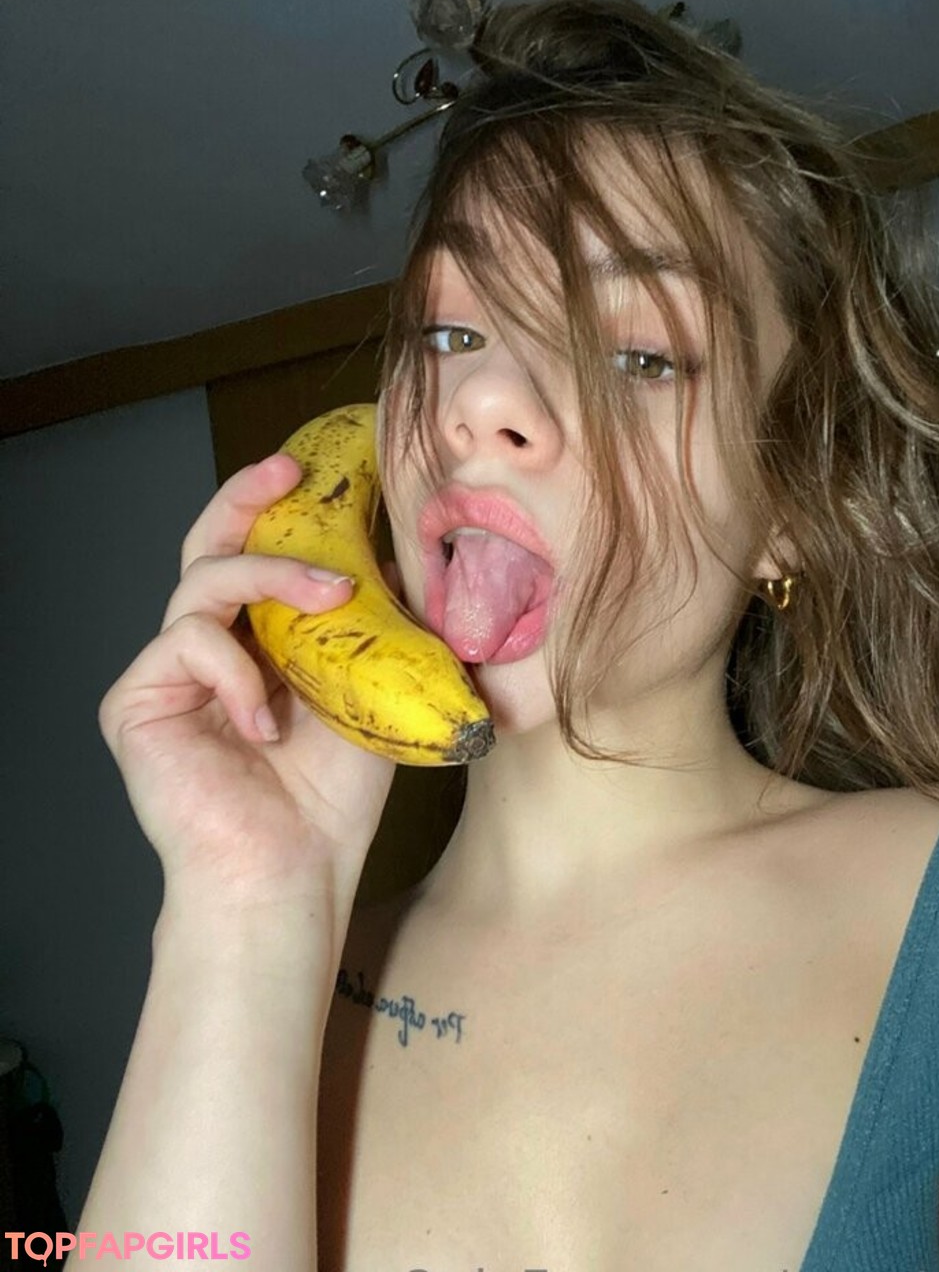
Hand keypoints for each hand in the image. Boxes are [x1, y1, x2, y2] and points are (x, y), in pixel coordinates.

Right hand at [98, 454, 397, 918]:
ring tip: (334, 599)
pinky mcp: (136, 703)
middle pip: (208, 546)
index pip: (257, 557)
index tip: (319, 469)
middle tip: (288, 471)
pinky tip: (268, 721)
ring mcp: (170, 673)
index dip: (278, 510)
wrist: (292, 873)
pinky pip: (186, 643)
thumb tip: (398, 558)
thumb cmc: (331, 797)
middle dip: (246, 498)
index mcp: (259, 642)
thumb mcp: (370, 690)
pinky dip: (237, 672)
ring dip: (272, 577)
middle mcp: (209, 648)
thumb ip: (375, 627)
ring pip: (201, 581)